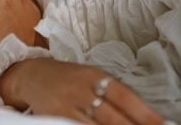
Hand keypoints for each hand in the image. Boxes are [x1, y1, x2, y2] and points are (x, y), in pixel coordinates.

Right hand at [0, 57, 163, 124]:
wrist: (35, 75)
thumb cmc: (67, 75)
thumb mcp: (90, 74)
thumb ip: (111, 88)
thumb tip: (139, 108)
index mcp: (94, 75)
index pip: (124, 95)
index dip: (144, 113)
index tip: (160, 124)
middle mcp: (82, 89)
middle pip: (112, 116)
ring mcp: (67, 105)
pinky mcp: (55, 118)